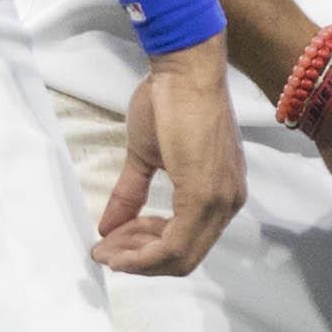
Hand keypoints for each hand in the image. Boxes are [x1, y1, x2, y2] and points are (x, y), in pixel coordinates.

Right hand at [97, 34, 246, 275]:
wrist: (183, 70)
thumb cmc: (168, 102)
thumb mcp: (146, 157)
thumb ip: (132, 194)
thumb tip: (106, 228)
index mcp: (220, 193)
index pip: (187, 243)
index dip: (147, 252)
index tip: (112, 246)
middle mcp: (228, 203)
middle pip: (183, 258)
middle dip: (139, 260)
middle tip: (103, 252)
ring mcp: (220, 201)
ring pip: (179, 257)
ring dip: (136, 260)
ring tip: (104, 249)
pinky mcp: (204, 196)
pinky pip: (175, 244)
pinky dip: (144, 255)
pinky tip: (116, 247)